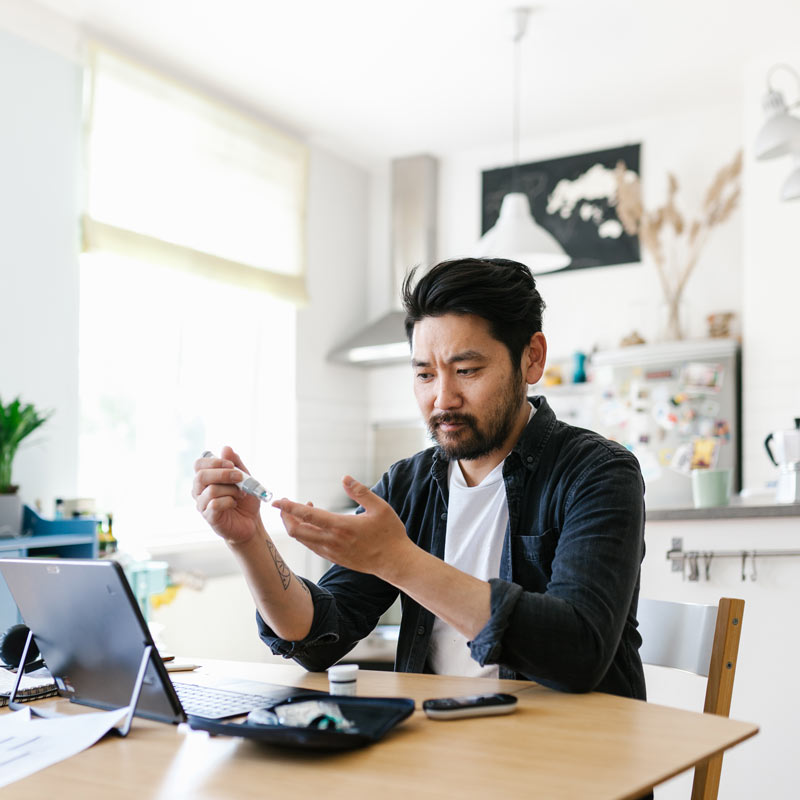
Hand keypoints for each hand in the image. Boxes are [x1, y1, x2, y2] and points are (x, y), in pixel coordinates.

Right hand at [192, 446, 261, 544]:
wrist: (251, 522)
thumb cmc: (245, 500)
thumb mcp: (245, 478)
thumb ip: (236, 463)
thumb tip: (225, 448)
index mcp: (206, 479)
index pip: (199, 464)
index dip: (214, 461)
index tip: (231, 465)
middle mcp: (199, 491)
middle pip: (201, 476)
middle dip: (223, 474)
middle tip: (240, 477)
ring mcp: (202, 505)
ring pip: (211, 491)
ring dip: (231, 490)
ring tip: (241, 494)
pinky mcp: (209, 517)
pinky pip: (215, 504)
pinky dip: (229, 501)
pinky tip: (234, 504)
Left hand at [273, 476, 413, 580]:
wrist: (394, 562)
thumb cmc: (389, 534)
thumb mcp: (380, 508)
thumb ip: (361, 492)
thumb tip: (345, 478)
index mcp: (340, 527)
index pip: (307, 516)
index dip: (289, 507)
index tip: (276, 500)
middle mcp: (331, 541)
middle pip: (297, 531)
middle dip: (286, 517)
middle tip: (285, 504)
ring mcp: (331, 552)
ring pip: (303, 540)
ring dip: (296, 525)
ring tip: (302, 510)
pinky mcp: (334, 558)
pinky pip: (312, 546)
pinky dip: (306, 534)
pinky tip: (314, 524)